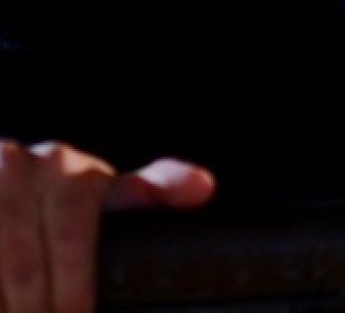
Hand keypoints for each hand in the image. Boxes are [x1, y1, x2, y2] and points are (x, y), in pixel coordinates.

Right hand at [0, 140, 214, 312]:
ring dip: (4, 299)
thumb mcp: (103, 192)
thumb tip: (203, 187)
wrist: (6, 176)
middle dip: (33, 305)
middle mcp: (21, 168)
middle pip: (22, 257)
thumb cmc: (65, 195)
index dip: (72, 286)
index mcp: (70, 172)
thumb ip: (150, 191)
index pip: (72, 233)